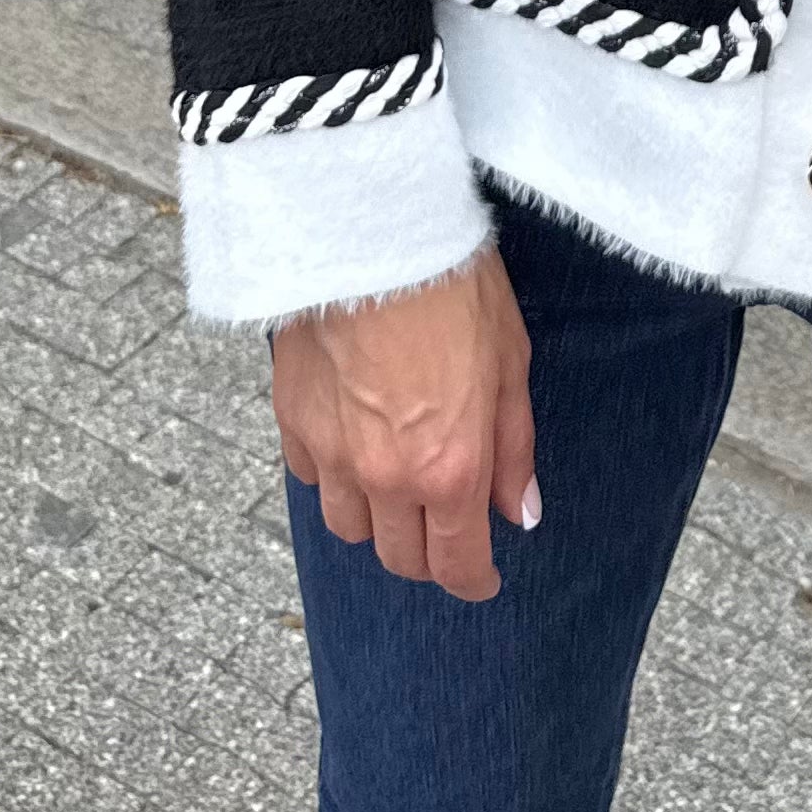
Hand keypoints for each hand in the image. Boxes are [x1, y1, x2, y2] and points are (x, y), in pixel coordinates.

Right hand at [270, 244, 537, 602]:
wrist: (372, 230)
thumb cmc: (452, 285)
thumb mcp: (510, 362)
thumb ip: (513, 448)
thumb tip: (520, 513)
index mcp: (449, 468)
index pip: (456, 565)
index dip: (474, 581)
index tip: (483, 577)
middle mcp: (386, 477)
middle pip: (399, 558)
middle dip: (428, 554)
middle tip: (446, 526)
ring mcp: (331, 453)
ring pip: (349, 528)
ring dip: (377, 520)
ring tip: (397, 484)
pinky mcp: (291, 421)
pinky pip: (309, 478)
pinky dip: (331, 475)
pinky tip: (352, 442)